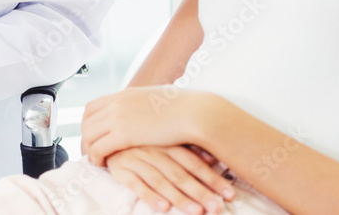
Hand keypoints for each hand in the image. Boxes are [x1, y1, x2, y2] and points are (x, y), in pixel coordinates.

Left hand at [81, 86, 214, 164]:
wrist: (194, 113)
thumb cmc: (183, 108)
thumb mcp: (157, 98)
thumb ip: (143, 103)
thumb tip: (146, 105)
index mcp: (125, 94)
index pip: (92, 107)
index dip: (89, 123)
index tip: (93, 135)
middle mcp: (118, 103)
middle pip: (86, 121)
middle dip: (86, 137)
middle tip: (91, 151)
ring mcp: (118, 117)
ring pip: (89, 135)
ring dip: (89, 149)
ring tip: (97, 160)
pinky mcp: (123, 134)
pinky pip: (98, 148)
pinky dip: (96, 157)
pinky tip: (103, 164)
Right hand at [107, 146, 235, 214]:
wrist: (109, 132)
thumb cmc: (143, 139)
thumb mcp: (165, 140)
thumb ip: (188, 149)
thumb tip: (213, 159)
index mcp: (169, 143)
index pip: (195, 164)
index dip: (213, 179)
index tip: (230, 194)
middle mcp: (155, 151)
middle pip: (181, 174)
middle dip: (201, 192)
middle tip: (217, 208)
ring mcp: (137, 159)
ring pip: (161, 181)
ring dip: (179, 198)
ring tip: (196, 212)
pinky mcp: (121, 169)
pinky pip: (136, 184)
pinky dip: (150, 196)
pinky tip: (163, 207)